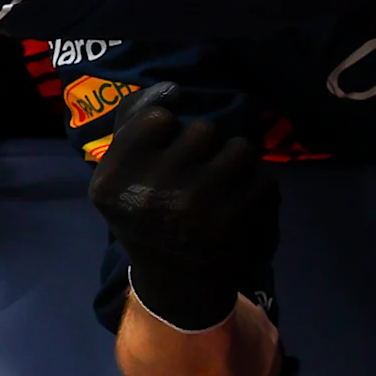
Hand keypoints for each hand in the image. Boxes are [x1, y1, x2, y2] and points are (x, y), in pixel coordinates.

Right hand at [91, 88, 281, 332]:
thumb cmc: (150, 217)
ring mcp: (193, 207)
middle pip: (204, 130)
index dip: (169, 132)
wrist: (178, 286)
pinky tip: (238, 212)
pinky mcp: (235, 220)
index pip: (158, 117)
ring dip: (236, 166)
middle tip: (193, 181)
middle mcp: (148, 194)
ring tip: (219, 192)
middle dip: (206, 149)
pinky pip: (265, 177)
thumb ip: (134, 123)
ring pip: (240, 148)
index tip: (164, 157)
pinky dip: (258, 191)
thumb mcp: (122, 175)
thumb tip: (170, 89)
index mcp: (111, 182)